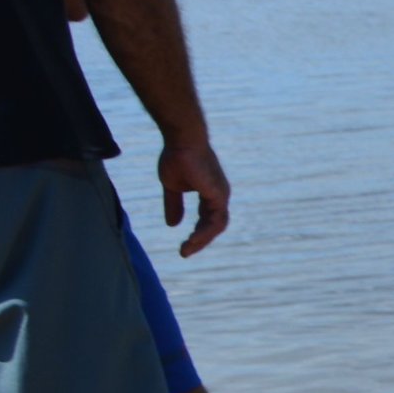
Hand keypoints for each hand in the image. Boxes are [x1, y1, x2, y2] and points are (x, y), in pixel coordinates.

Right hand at [161, 133, 229, 255]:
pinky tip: (192, 239)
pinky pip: (215, 220)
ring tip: (186, 249)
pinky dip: (204, 232)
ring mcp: (221, 195)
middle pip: (214, 225)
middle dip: (200, 240)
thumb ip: (174, 205)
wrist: (181, 140)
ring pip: (216, 226)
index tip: (184, 244)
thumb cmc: (177, 157)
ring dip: (201, 240)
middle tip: (185, 252)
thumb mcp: (172, 186)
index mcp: (210, 194)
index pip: (207, 219)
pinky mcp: (218, 195)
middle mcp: (219, 196)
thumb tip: (172, 225)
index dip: (197, 232)